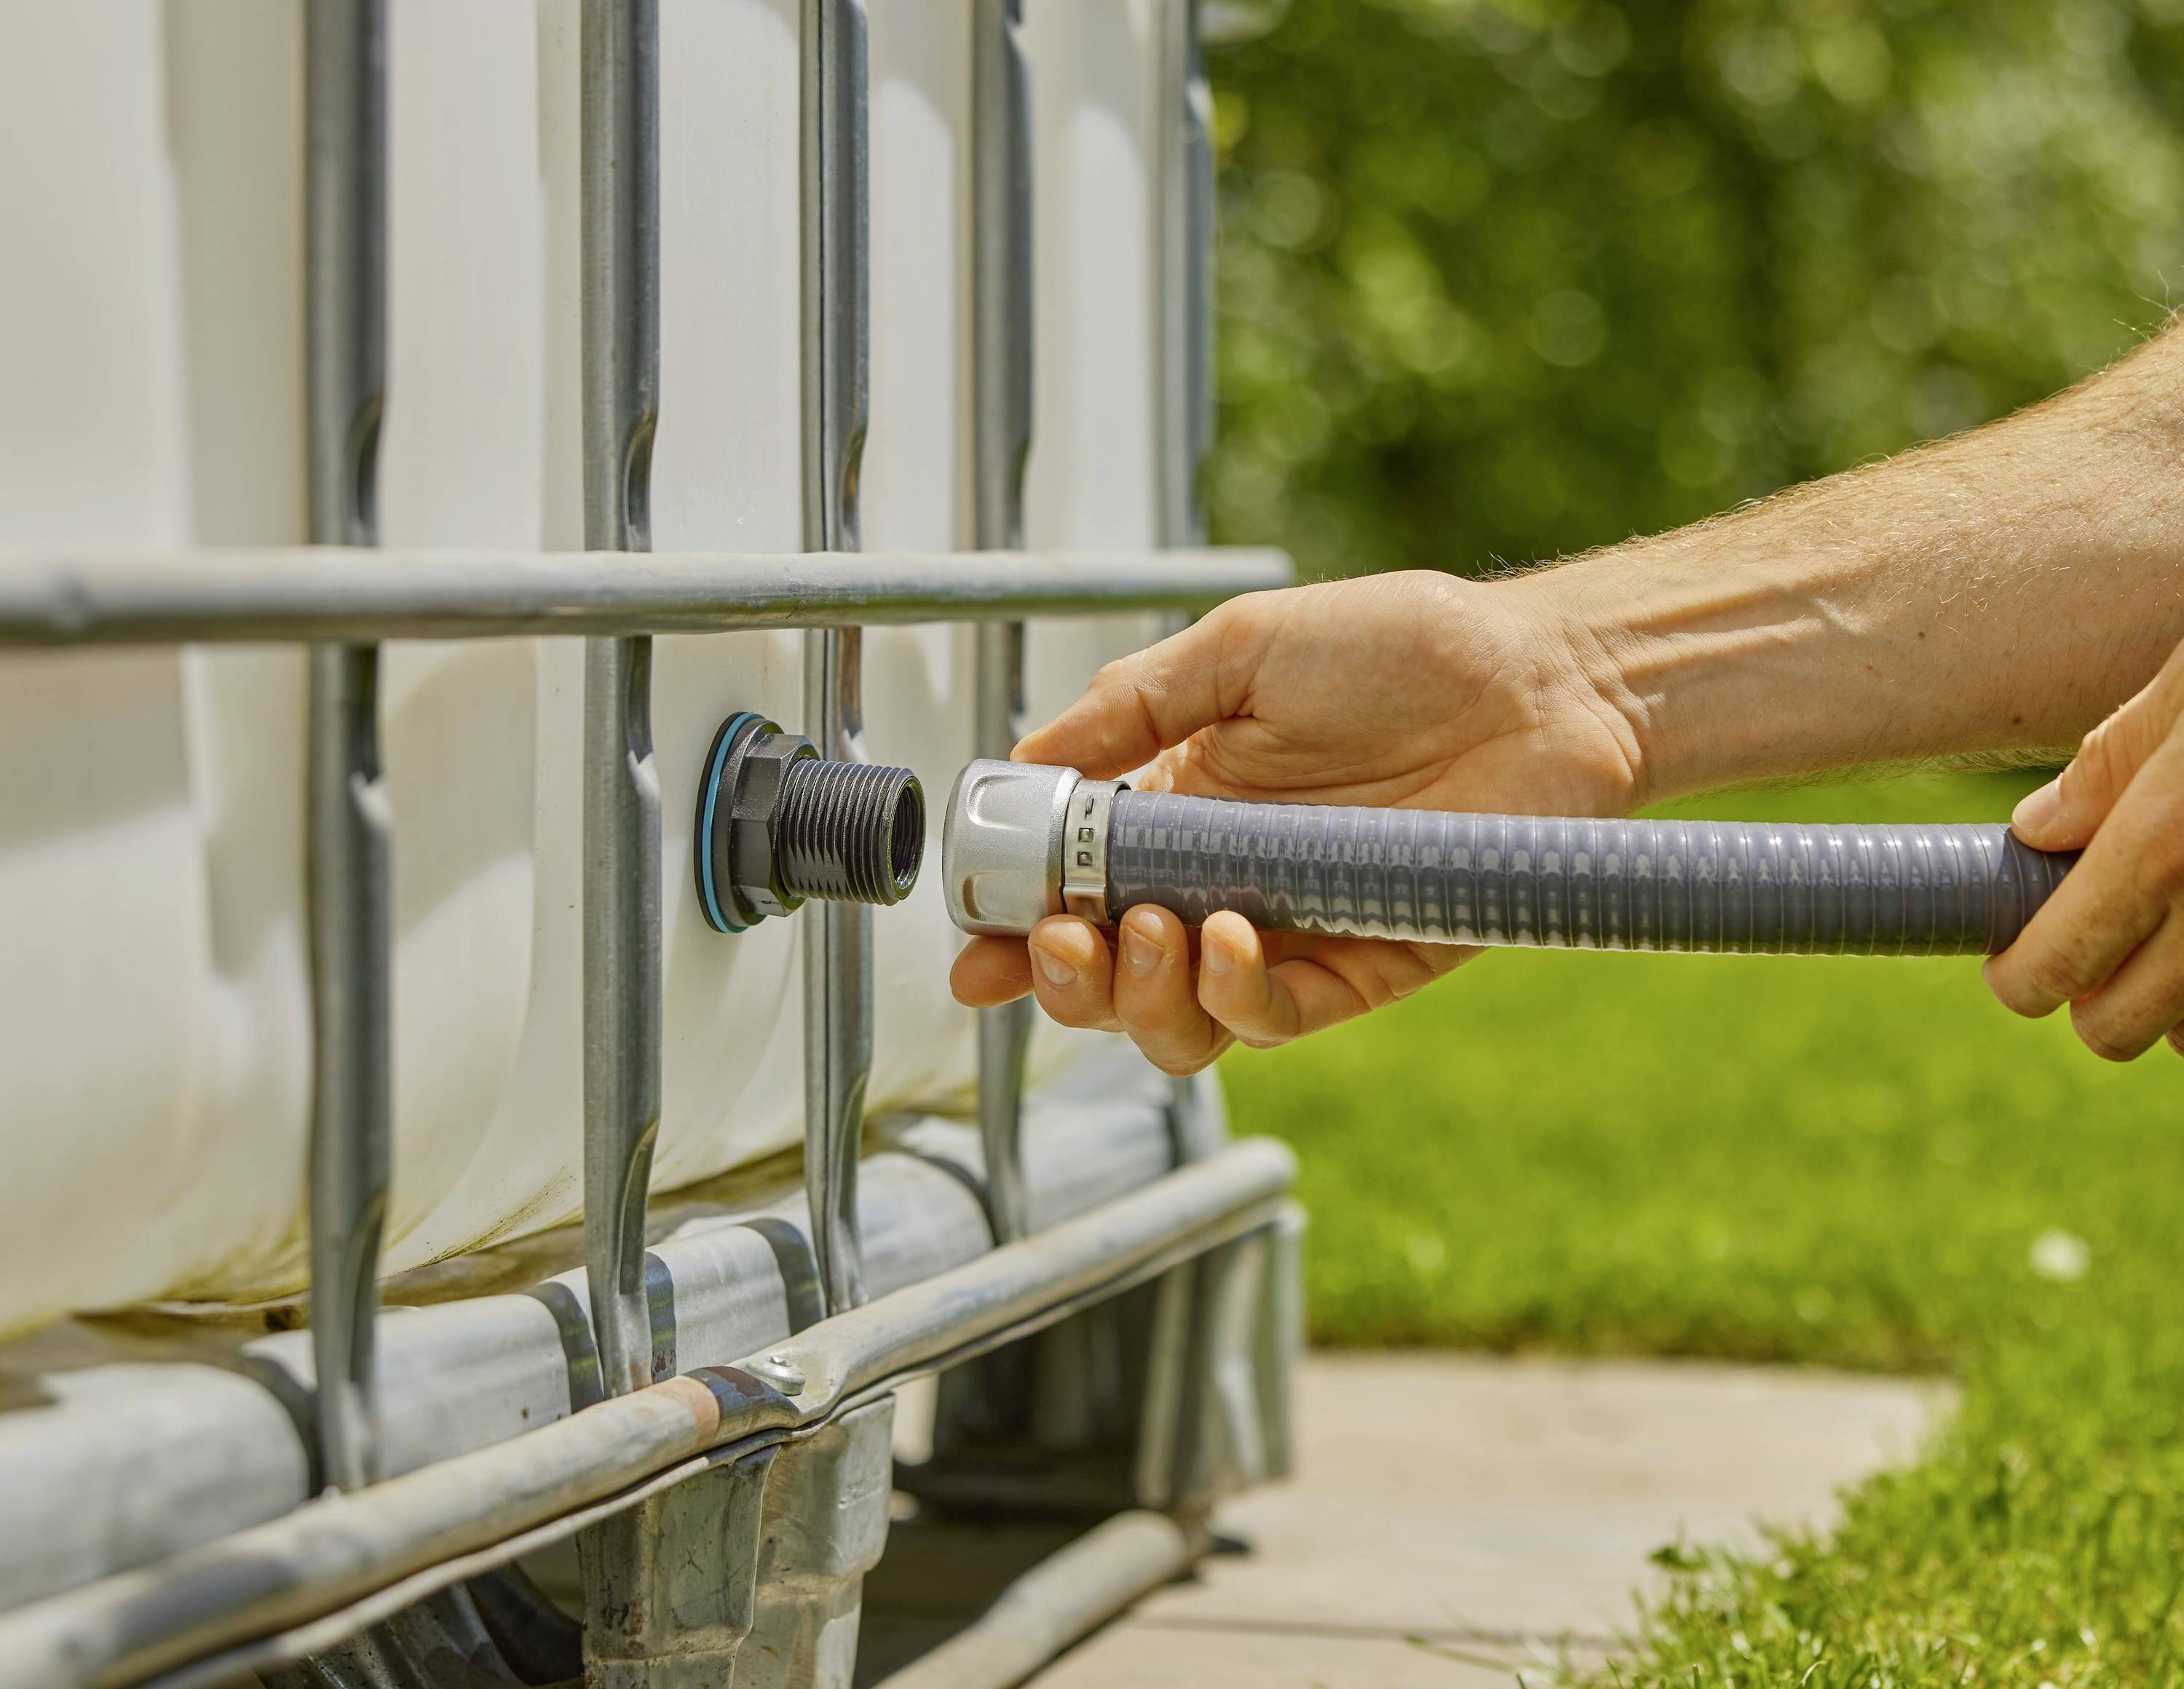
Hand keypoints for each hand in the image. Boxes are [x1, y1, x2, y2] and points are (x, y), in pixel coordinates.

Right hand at [949, 570, 1643, 1073]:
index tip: (973, 947)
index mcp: (1178, 811)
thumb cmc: (1401, 649)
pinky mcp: (1361, 967)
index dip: (1014, 933)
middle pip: (1110, 981)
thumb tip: (1024, 763)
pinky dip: (1233, 996)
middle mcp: (1222, 884)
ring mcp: (1287, 933)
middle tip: (1057, 940)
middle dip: (1062, 980)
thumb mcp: (1238, 651)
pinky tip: (1229, 937)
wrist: (1541, 677)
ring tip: (1139, 935)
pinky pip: (1275, 1018)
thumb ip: (1129, 709)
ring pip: (1180, 1024)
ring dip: (1135, 998)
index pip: (1072, 894)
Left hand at [1987, 638, 2183, 1059]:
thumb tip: (2039, 830)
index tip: (2014, 964)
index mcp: (2164, 845)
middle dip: (2089, 999)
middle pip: (2117, 1030)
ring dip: (2171, 1006)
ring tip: (2168, 936)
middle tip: (2087, 950)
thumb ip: (2114, 762)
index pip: (2055, 965)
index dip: (2020, 977)